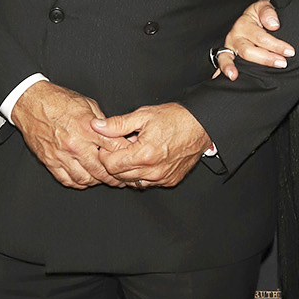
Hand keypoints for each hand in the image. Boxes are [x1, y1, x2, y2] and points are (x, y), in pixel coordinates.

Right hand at [11, 81, 126, 188]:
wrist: (30, 102)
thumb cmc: (58, 101)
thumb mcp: (87, 104)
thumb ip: (102, 121)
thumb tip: (116, 133)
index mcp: (87, 128)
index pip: (114, 148)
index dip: (125, 155)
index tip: (130, 158)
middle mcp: (75, 145)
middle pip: (101, 170)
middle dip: (115, 176)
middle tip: (121, 178)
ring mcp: (61, 155)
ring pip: (85, 179)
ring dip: (97, 181)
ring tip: (103, 179)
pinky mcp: (50, 161)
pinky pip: (67, 180)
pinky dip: (78, 183)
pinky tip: (85, 179)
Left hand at [91, 103, 210, 187]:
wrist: (201, 125)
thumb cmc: (175, 118)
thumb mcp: (144, 115)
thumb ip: (118, 124)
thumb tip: (97, 126)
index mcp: (144, 154)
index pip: (110, 165)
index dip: (105, 154)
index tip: (109, 145)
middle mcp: (153, 170)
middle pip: (119, 176)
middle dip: (115, 162)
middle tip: (121, 147)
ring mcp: (162, 178)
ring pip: (132, 182)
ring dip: (127, 170)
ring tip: (134, 153)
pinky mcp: (170, 181)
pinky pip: (147, 183)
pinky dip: (142, 174)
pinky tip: (146, 160)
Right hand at [215, 0, 294, 81]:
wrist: (250, 19)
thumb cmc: (259, 15)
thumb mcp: (264, 7)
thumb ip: (268, 12)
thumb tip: (273, 24)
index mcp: (244, 23)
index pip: (261, 37)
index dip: (276, 45)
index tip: (290, 51)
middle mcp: (235, 35)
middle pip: (248, 50)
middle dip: (267, 58)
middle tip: (283, 63)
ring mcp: (229, 46)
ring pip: (236, 58)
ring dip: (248, 66)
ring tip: (257, 75)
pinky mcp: (225, 54)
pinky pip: (222, 61)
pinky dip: (225, 69)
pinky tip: (232, 76)